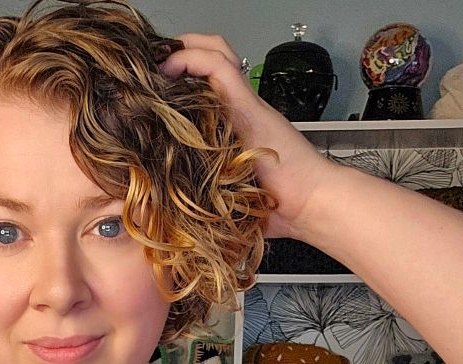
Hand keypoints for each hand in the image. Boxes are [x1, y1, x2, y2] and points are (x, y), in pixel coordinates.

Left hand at [159, 35, 337, 239]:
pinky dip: (192, 59)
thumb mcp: (229, 201)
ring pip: (215, 54)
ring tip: (159, 58)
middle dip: (178, 54)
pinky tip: (171, 67)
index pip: (206, 86)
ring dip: (183, 48)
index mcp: (234, 128)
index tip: (151, 90)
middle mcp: (239, 109)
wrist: (311, 204)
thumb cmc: (279, 208)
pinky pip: (219, 67)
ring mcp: (245, 105)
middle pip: (210, 60)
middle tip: (152, 64)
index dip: (180, 79)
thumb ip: (205, 198)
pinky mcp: (249, 105)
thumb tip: (168, 216)